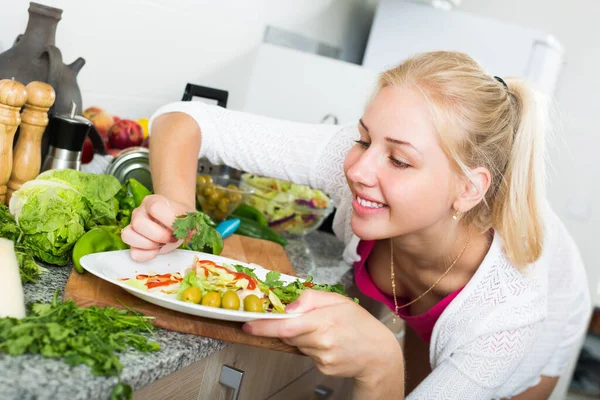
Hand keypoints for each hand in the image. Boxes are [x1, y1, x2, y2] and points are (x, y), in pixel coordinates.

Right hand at [121, 194, 193, 261]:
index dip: (169, 220)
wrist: (176, 221)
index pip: (155, 207)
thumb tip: (189, 233)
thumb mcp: (189, 218)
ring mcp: (132, 226)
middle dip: (159, 235)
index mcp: (153, 201)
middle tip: (172, 238)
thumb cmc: (181, 219)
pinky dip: (146, 255)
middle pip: (138, 223)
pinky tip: (157, 251)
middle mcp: (139, 212)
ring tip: (162, 244)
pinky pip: (133, 252)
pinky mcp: (133, 242)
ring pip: (128, 236)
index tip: (179, 228)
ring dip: (149, 245)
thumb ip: (190, 224)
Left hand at [242, 290, 403, 383]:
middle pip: (288, 333)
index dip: (264, 326)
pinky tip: (329, 343)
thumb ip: (309, 299)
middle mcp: (322, 341)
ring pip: (297, 344)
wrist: (379, 353)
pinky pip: (307, 355)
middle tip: (308, 320)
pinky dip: (312, 347)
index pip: (286, 325)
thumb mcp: (337, 300)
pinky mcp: (323, 368)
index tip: (247, 324)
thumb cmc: (359, 323)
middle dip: (289, 325)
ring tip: (325, 331)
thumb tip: (287, 306)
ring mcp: (322, 357)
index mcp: (324, 320)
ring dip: (302, 336)